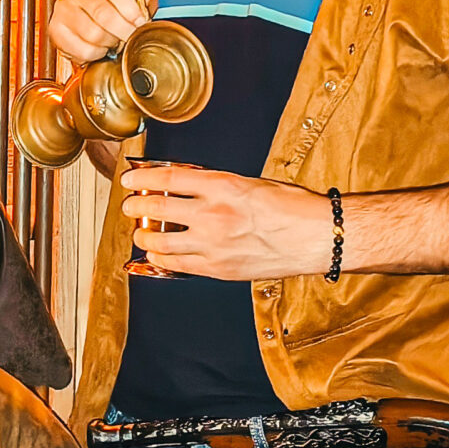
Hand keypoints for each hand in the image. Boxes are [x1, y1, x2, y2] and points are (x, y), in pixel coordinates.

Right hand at [46, 0, 153, 66]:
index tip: (140, 22)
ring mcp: (64, 7)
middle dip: (123, 31)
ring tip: (114, 40)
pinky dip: (95, 54)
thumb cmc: (112, 3)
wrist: (88, 14)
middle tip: (130, 37)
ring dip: (109, 43)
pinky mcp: (56, 28)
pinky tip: (100, 47)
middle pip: (103, 13)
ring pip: (93, 34)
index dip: (130, 8)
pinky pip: (81, 49)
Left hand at [124, 165, 333, 281]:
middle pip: (156, 209)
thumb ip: (216, 184)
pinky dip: (163, 258)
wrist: (318, 237)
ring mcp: (214, 245)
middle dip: (135, 207)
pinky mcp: (218, 269)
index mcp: (222, 186)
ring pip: (160, 242)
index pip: (167, 178)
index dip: (142, 178)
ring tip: (142, 233)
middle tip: (130, 206)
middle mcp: (213, 215)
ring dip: (144, 236)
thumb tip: (185, 185)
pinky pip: (178, 265)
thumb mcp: (251, 182)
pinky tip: (159, 253)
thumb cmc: (293, 208)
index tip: (130, 180)